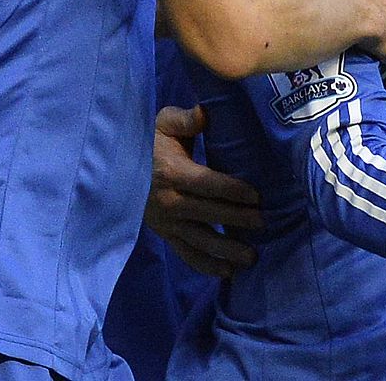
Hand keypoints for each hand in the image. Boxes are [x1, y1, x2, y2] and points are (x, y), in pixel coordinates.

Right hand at [144, 105, 261, 277]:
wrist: (121, 165)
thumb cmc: (152, 140)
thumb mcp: (164, 123)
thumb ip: (185, 119)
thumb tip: (205, 112)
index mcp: (170, 173)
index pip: (208, 185)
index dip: (233, 191)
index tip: (258, 196)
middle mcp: (166, 202)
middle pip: (208, 214)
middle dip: (237, 220)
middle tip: (264, 223)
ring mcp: (164, 223)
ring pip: (199, 240)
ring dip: (226, 251)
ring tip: (252, 257)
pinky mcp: (164, 235)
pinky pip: (186, 254)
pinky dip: (207, 265)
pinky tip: (229, 272)